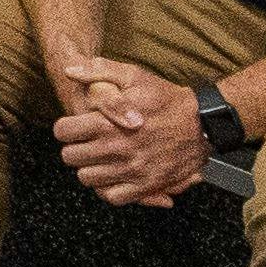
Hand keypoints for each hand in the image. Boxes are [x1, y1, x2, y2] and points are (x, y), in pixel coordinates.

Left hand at [53, 59, 208, 208]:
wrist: (201, 122)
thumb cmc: (166, 98)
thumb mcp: (133, 76)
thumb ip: (98, 71)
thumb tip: (69, 70)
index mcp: (107, 123)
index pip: (64, 132)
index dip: (65, 129)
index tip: (72, 128)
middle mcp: (116, 149)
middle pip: (71, 157)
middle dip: (74, 148)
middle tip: (84, 143)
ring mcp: (131, 169)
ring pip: (87, 178)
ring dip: (88, 168)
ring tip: (98, 159)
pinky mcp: (146, 185)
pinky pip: (113, 197)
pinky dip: (108, 189)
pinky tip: (111, 176)